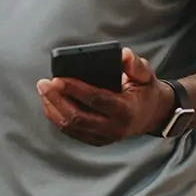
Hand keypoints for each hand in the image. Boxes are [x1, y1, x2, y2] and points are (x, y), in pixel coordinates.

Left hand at [36, 48, 175, 145]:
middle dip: (58, 99)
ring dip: (53, 108)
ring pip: (71, 126)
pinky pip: (71, 131)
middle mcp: (114, 127)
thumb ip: (135, 65)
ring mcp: (104, 137)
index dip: (75, 89)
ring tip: (43, 90)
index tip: (58, 78)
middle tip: (45, 83)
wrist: (152, 115)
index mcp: (126, 110)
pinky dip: (57, 118)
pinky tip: (49, 103)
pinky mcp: (96, 140)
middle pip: (78, 116)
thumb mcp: (146, 75)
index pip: (96, 100)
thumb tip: (123, 55)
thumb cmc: (145, 91)